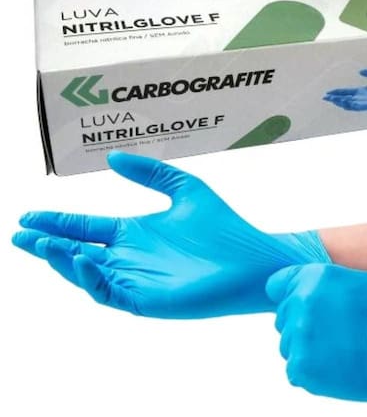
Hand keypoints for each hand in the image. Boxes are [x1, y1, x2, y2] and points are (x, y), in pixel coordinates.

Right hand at [12, 152, 329, 318]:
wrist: (252, 256)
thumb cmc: (223, 226)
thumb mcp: (183, 188)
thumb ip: (151, 172)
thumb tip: (112, 157)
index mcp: (134, 233)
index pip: (87, 228)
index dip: (58, 222)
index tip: (29, 215)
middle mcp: (130, 258)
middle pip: (79, 253)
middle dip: (48, 245)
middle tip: (21, 234)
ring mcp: (137, 281)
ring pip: (88, 275)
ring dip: (63, 262)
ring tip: (43, 244)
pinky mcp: (148, 300)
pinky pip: (111, 293)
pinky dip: (92, 278)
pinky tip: (84, 257)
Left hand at [266, 264, 366, 410]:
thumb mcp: (351, 280)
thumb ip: (318, 282)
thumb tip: (297, 291)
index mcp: (311, 278)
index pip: (276, 286)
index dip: (288, 297)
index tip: (303, 308)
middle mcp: (300, 302)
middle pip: (282, 318)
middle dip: (300, 325)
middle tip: (331, 333)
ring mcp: (298, 335)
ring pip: (287, 345)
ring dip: (305, 349)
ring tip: (336, 351)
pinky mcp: (301, 366)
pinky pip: (294, 369)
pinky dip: (310, 372)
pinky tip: (334, 367)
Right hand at [323, 69, 366, 110]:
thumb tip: (360, 71)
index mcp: (362, 92)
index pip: (347, 92)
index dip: (338, 92)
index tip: (329, 92)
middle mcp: (362, 98)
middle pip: (345, 99)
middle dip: (335, 99)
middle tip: (325, 97)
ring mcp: (365, 102)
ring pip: (348, 104)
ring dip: (340, 102)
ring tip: (331, 99)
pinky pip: (356, 107)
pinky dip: (349, 104)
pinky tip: (343, 101)